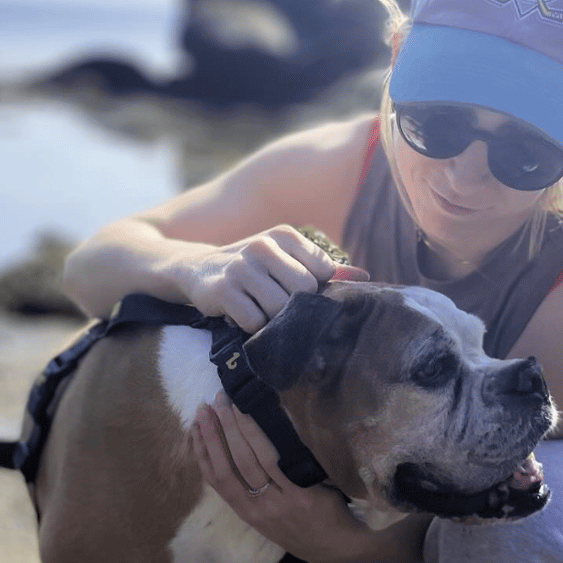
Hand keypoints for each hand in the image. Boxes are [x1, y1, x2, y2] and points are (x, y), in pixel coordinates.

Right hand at [184, 225, 366, 332]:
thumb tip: (364, 277)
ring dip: (272, 319)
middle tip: (277, 306)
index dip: (314, 291)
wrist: (198, 269)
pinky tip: (242, 315)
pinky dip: (251, 326)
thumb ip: (324, 268)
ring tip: (260, 310)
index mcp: (285, 235)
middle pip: (304, 292)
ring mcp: (242, 267)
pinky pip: (254, 321)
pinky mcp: (223, 290)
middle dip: (295, 307)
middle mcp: (264, 245)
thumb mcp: (286, 259)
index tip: (297, 293)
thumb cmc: (253, 267)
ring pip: (280, 308)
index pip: (322, 273)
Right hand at [190, 391, 376, 562]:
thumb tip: (239, 451)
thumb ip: (254, 492)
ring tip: (228, 403)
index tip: (195, 426)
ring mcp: (279, 503)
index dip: (202, 451)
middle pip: (229, 465)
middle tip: (208, 405)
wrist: (339, 545)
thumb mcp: (270, 518)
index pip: (216, 478)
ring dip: (235, 428)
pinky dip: (264, 437)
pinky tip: (260, 417)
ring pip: (249, 460)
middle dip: (214, 432)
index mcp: (247, 513)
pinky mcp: (301, 495)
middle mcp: (258, 509)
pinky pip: (277, 460)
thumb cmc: (304, 526)